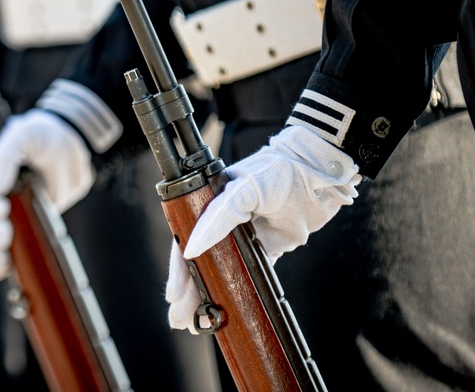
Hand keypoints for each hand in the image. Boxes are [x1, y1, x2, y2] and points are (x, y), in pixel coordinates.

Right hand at [166, 125, 360, 331]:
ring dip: (209, 296)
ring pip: (220, 272)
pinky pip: (248, 274)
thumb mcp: (244, 190)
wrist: (318, 175)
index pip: (186, 240)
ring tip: (197, 323)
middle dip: (189, 292)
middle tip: (180, 318)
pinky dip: (236, 292)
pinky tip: (226, 309)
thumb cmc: (278, 171)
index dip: (179, 269)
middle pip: (199, 262)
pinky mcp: (266, 248)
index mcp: (208, 203)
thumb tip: (192, 249)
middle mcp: (222, 221)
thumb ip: (219, 217)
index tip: (174, 294)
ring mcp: (244, 236)